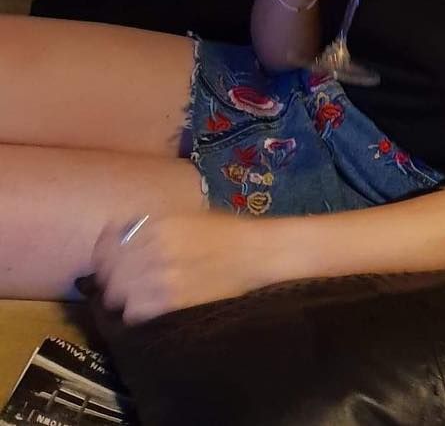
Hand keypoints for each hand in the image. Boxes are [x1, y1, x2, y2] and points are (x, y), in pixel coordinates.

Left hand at [91, 212, 276, 323]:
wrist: (256, 253)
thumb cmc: (225, 232)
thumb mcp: (185, 217)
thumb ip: (151, 226)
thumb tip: (121, 239)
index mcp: (155, 223)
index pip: (106, 244)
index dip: (102, 257)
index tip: (106, 265)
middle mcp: (151, 247)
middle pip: (108, 273)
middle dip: (113, 280)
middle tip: (123, 285)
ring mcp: (159, 275)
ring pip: (117, 296)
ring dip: (124, 298)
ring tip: (139, 298)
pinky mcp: (169, 301)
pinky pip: (134, 313)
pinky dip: (137, 313)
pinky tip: (151, 308)